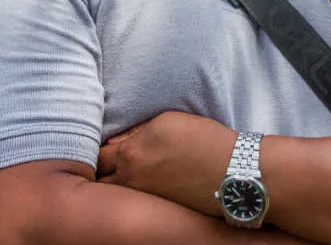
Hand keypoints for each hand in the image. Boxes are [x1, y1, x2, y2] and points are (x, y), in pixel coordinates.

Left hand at [97, 110, 237, 216]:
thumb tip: (117, 141)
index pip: (97, 153)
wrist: (235, 173)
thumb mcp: (167, 122)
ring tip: (119, 173)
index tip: (96, 142)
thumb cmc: (204, 141)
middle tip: (102, 161)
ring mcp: (144, 198)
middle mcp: (131, 180)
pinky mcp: (157, 208)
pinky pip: (135, 200)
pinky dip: (132, 192)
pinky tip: (141, 183)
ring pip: (115, 193)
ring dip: (114, 183)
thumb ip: (136, 131)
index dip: (95, 147)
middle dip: (99, 169)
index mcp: (130, 154)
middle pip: (100, 179)